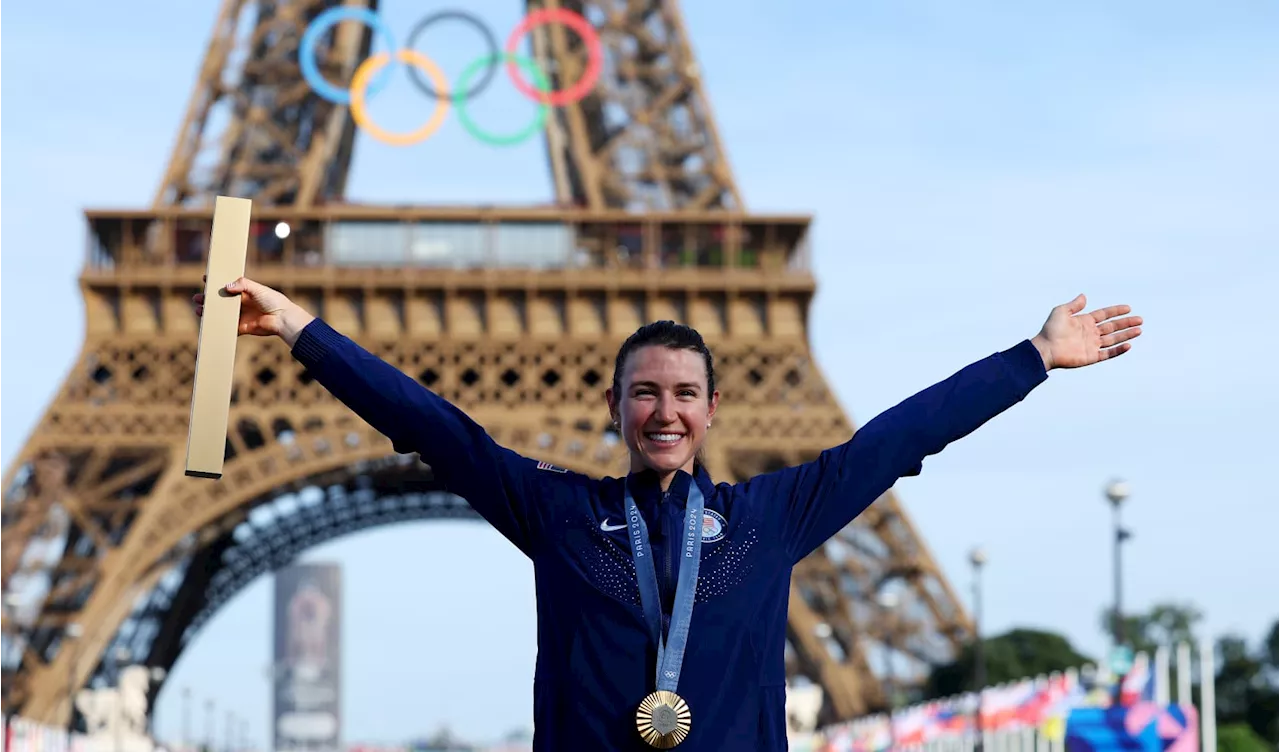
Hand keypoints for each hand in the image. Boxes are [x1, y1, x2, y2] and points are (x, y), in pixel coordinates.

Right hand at [192, 276, 314, 346]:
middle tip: (197, 297)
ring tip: (199, 310)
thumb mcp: (257, 289)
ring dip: (209, 312)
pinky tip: (208, 324)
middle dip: (208, 299)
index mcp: (244, 292)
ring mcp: (240, 315)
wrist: (282, 319)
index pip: (227, 285)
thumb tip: (226, 286)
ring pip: (221, 314)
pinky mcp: (241, 327)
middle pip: (220, 300)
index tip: (205, 278)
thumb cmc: (273, 301)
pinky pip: (227, 327)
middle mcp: (241, 303)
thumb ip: (242, 284)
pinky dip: (218, 326)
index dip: (216, 283)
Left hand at [1030, 294, 1141, 369]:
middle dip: (1126, 323)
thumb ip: (1074, 305)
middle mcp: (1090, 333)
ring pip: (1114, 339)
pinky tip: (1128, 344)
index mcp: (1084, 321)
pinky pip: (1108, 353)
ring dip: (1126, 335)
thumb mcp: (1061, 312)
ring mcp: (1092, 345)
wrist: (1045, 349)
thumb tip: (1084, 296)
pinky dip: (1118, 350)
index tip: (1128, 308)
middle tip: (1140, 319)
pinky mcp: (1091, 357)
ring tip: (1139, 330)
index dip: (1116, 311)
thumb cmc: (1050, 330)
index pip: (1104, 315)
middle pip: (1112, 327)